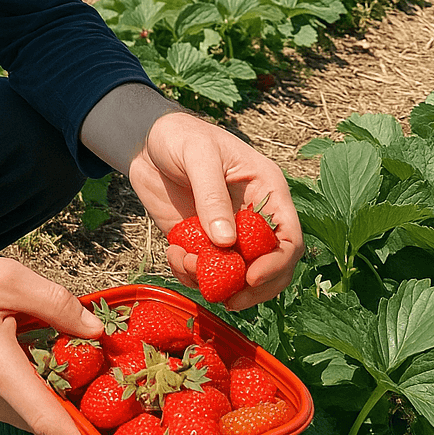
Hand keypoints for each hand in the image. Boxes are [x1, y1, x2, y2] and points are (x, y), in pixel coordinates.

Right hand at [0, 257, 112, 434]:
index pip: (56, 427)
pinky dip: (52, 399)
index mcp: (4, 374)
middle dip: (95, 429)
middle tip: (137, 414)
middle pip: (55, 427)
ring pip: (41, 418)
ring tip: (112, 392)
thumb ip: (54, 301)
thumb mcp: (5, 279)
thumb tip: (94, 327)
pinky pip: (26, 407)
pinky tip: (70, 374)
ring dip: (73, 412)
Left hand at [129, 111, 303, 309]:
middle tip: (227, 298)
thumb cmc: (180, 136)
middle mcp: (251, 216)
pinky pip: (203, 269)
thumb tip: (226, 242)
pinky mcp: (199, 240)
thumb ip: (212, 196)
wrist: (145, 141)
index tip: (251, 278)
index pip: (289, 237)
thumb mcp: (199, 155)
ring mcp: (225, 231)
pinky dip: (189, 272)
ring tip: (186, 263)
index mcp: (266, 190)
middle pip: (270, 266)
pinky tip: (173, 254)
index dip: (277, 263)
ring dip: (214, 281)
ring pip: (235, 274)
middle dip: (252, 288)